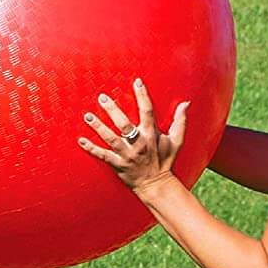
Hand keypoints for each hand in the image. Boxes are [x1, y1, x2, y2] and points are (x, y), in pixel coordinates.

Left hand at [78, 78, 188, 194]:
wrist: (156, 185)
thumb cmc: (165, 161)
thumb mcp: (176, 141)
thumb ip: (180, 121)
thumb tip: (186, 103)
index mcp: (152, 136)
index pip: (147, 112)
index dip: (143, 96)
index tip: (137, 82)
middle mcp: (139, 144)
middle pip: (124, 124)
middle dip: (113, 110)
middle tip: (102, 97)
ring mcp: (127, 155)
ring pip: (111, 139)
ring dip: (98, 127)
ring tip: (88, 116)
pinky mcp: (118, 165)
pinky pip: (102, 155)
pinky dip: (91, 149)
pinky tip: (80, 140)